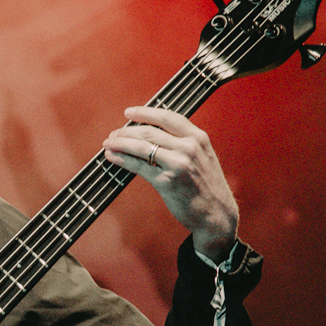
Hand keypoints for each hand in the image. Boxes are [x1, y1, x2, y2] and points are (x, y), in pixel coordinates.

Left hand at [103, 106, 238, 260]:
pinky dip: (122, 159)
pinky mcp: (166, 181)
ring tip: (108, 144)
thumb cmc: (206, 186)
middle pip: (150, 132)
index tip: (129, 113)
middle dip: (127, 131)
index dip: (145, 113)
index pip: (167, 117)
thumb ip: (183, 143)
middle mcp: (188, 147)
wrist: (216, 213)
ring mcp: (177, 164)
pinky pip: (138, 166)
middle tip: (114, 134)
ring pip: (141, 147)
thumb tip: (152, 134)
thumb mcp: (202, 156)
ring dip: (120, 143)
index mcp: (198, 138)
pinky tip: (113, 157)